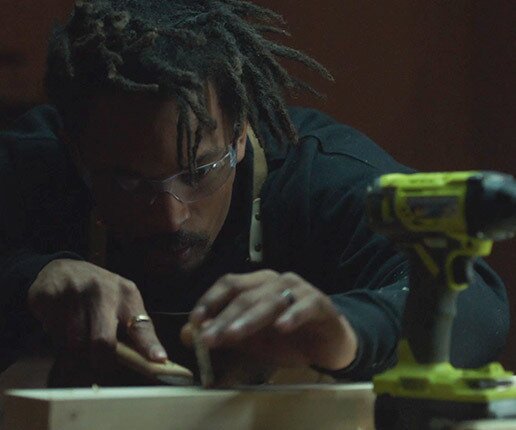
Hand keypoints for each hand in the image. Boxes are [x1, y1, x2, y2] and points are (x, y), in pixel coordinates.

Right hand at [28, 259, 166, 369]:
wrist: (64, 269)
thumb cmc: (99, 294)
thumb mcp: (121, 302)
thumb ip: (132, 328)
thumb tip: (150, 361)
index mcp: (127, 294)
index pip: (140, 325)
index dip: (148, 345)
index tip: (159, 360)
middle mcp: (103, 291)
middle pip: (103, 341)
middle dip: (101, 360)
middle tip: (99, 362)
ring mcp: (75, 291)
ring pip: (75, 343)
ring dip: (76, 348)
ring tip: (77, 332)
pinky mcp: (49, 295)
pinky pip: (53, 333)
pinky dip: (57, 336)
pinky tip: (61, 321)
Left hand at [187, 270, 357, 370]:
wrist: (328, 344)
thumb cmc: (287, 339)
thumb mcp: (251, 342)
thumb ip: (222, 336)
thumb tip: (186, 335)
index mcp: (258, 284)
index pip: (229, 284)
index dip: (210, 300)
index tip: (195, 321)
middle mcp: (277, 281)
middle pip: (246, 295)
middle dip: (224, 317)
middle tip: (208, 339)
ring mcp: (300, 290)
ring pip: (271, 300)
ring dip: (249, 318)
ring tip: (233, 335)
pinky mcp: (320, 304)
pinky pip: (305, 306)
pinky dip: (293, 316)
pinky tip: (281, 328)